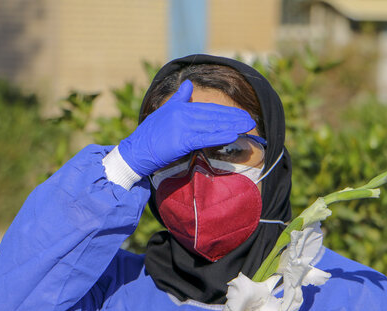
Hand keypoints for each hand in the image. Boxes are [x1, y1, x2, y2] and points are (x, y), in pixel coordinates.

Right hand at [118, 79, 255, 175]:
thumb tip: (188, 83)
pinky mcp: (181, 141)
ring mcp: (182, 127)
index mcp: (180, 107)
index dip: (226, 112)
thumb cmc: (150, 135)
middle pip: (214, 116)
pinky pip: (205, 138)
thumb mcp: (164, 112)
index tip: (241, 115)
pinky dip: (219, 136)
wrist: (136, 151)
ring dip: (232, 126)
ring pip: (212, 126)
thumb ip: (178, 98)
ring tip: (247, 127)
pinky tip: (233, 135)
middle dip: (234, 118)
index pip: (208, 109)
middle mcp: (183, 114)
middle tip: (250, 121)